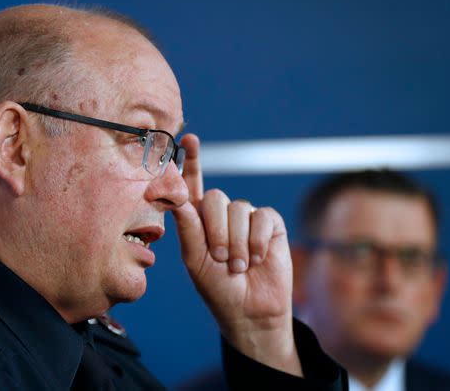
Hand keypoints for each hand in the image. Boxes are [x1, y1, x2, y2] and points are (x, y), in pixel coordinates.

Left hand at [172, 134, 301, 375]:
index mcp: (199, 221)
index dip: (192, 162)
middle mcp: (223, 215)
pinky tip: (257, 259)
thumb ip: (188, 228)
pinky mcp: (271, 224)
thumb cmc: (217, 288)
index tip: (188, 139)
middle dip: (216, 230)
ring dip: (236, 243)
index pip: (193, 186)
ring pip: (238, 209)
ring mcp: (247, 218)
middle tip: (219, 258)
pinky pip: (262, 218)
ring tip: (238, 266)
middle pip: (215, 197)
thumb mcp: (195, 260)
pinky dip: (257, 241)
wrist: (249, 310)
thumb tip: (178, 196)